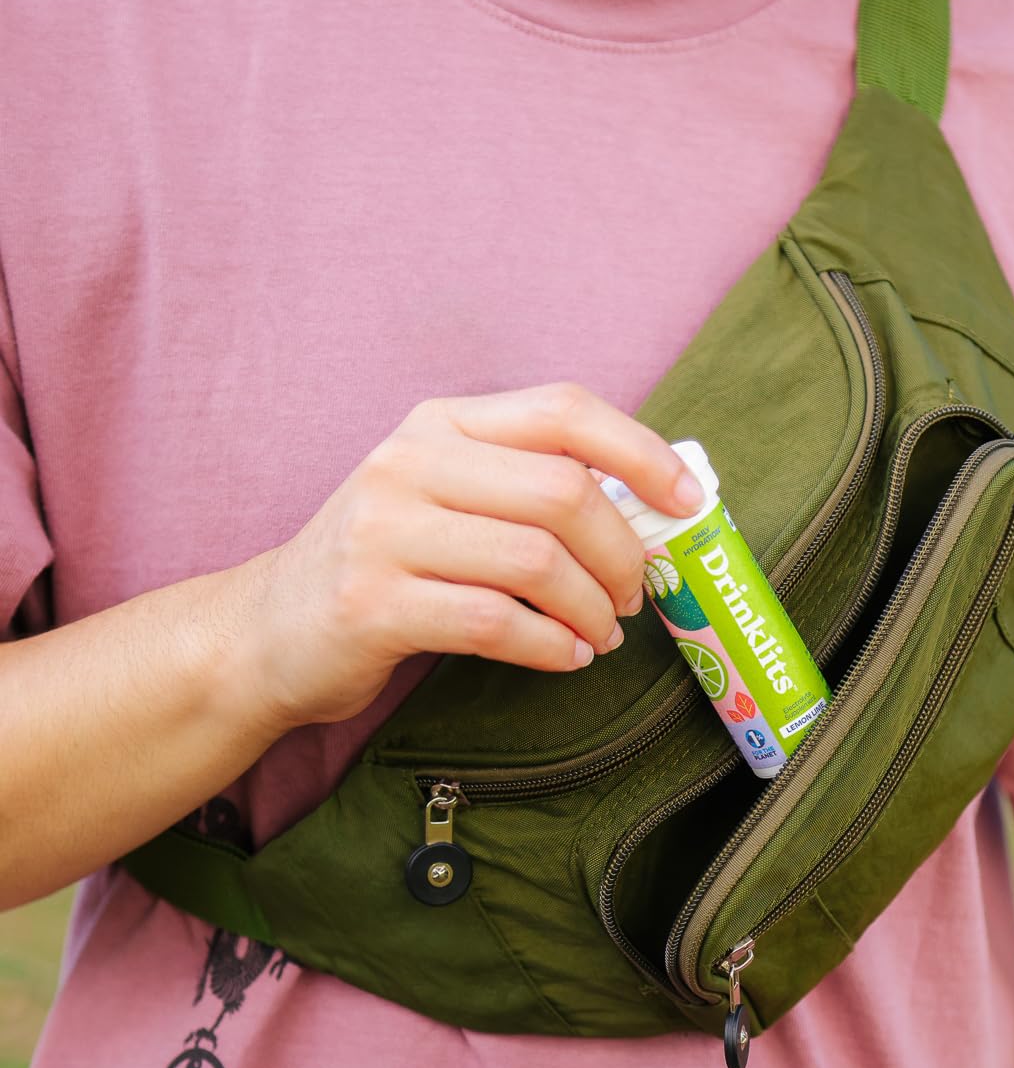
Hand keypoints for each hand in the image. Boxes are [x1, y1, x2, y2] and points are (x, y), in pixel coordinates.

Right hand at [240, 384, 703, 728]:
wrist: (270, 629)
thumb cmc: (387, 565)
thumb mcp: (445, 500)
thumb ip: (525, 490)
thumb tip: (648, 509)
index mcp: (441, 425)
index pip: (563, 410)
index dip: (641, 452)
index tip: (688, 501)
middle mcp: (409, 462)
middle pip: (563, 491)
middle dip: (623, 552)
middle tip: (635, 596)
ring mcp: (383, 531)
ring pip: (536, 560)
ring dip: (592, 608)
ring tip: (602, 634)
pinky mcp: (371, 603)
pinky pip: (495, 623)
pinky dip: (552, 646)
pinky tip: (565, 657)